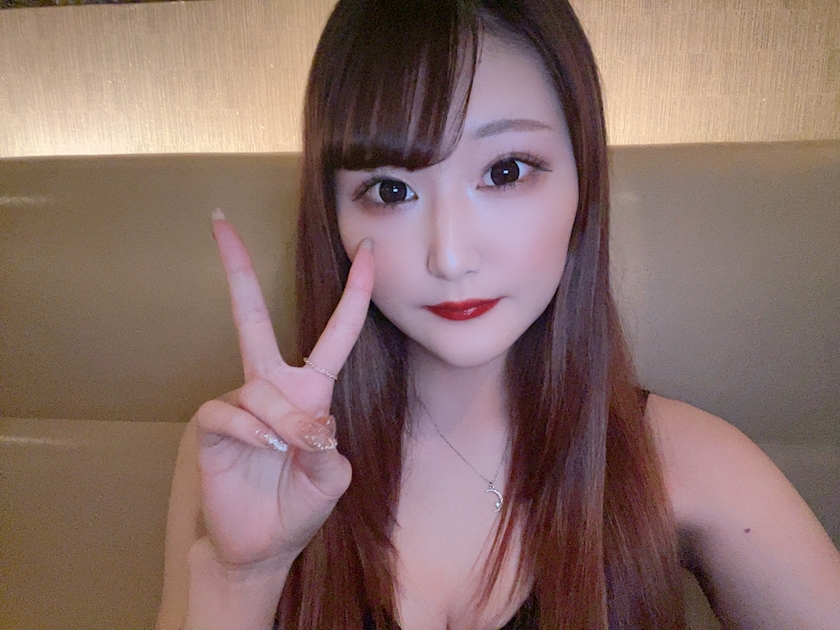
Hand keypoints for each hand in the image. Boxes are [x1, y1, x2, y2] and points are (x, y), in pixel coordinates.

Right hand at [193, 211, 372, 571]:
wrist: (258, 547)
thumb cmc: (297, 507)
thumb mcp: (330, 483)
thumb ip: (330, 456)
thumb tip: (309, 428)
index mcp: (310, 391)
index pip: (335, 334)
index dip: (354, 294)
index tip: (369, 251)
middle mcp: (272, 387)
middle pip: (253, 319)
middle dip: (237, 270)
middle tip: (220, 222)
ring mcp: (239, 403)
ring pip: (261, 389)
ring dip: (282, 422)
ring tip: (290, 453)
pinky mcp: (212, 425)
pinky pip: (231, 412)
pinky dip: (252, 431)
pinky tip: (263, 449)